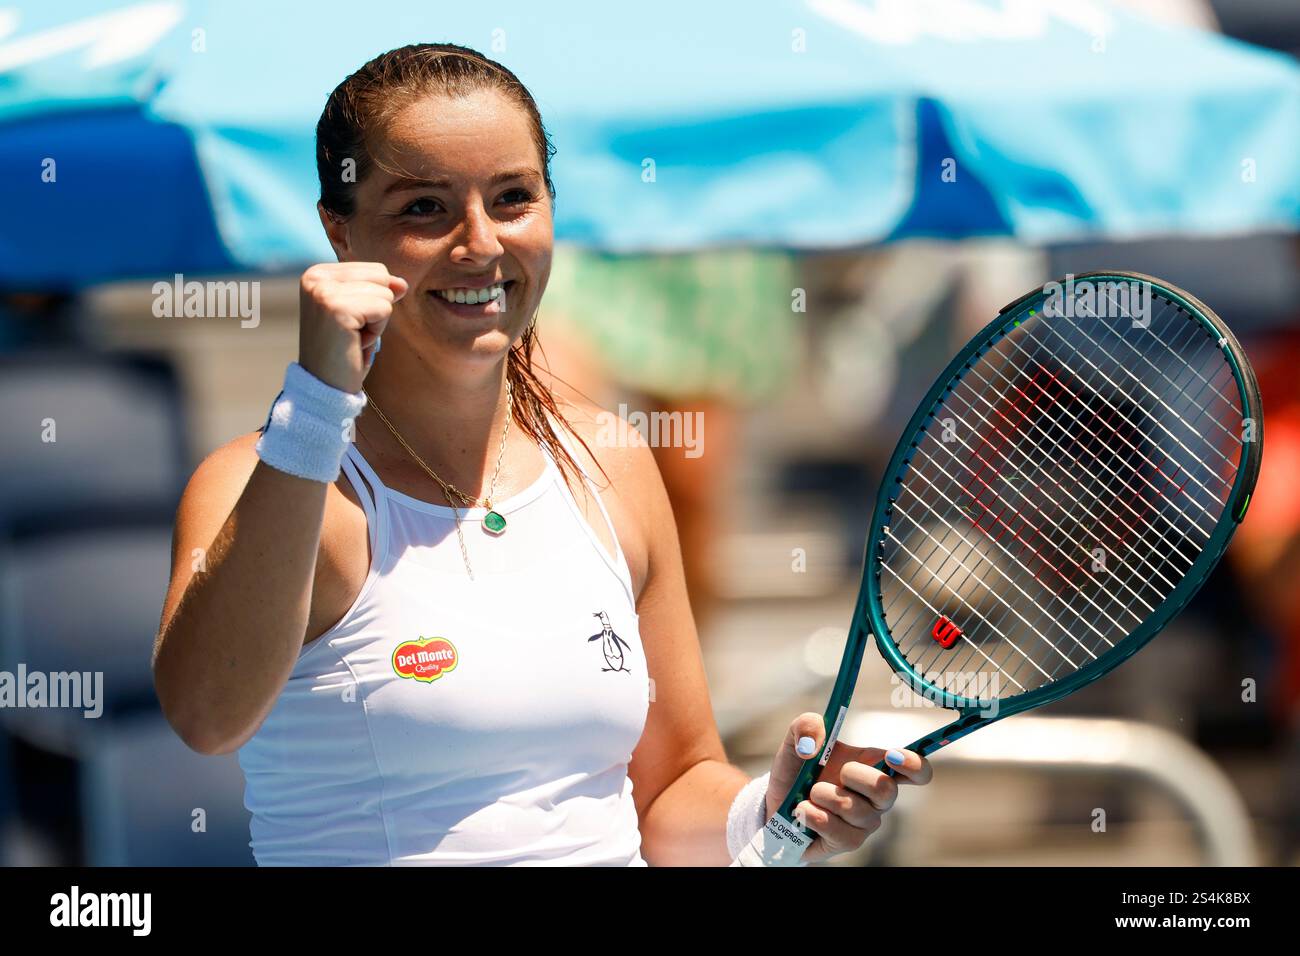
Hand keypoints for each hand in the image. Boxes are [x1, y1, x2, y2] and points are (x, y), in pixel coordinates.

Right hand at [298, 262, 407, 392]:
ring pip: (385, 293)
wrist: (324, 387)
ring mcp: (324, 291)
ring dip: (376, 323)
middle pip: (381, 276)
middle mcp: (315, 277)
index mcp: (318, 273)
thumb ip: (379, 290)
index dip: (373, 300)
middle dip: (377, 308)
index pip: (375, 270)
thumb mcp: (362, 313)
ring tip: (352, 339)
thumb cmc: (344, 351)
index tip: (349, 322)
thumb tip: (402, 284)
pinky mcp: (337, 308)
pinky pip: (384, 309)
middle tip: (352, 332)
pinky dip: (376, 332)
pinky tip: (355, 344)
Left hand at [767, 713, 932, 864]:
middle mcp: (876, 796)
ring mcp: (864, 821)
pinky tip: (803, 810)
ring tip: (810, 793)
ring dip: (826, 796)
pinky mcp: (848, 841)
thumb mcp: (796, 740)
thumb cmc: (796, 772)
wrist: (776, 805)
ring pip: (858, 811)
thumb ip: (807, 725)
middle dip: (856, 777)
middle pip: (887, 790)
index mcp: (874, 766)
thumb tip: (814, 742)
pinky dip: (815, 816)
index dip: (914, 764)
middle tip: (836, 773)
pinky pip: (840, 832)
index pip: (916, 770)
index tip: (893, 756)